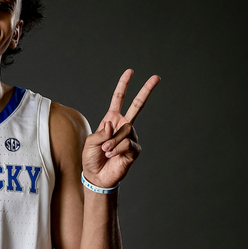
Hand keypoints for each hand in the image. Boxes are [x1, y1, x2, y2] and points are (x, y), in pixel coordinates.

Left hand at [82, 69, 159, 190]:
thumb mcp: (90, 142)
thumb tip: (113, 125)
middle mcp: (124, 125)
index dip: (124, 85)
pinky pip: (128, 143)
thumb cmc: (92, 158)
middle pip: (137, 105)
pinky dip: (117, 149)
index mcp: (112, 119)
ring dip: (113, 141)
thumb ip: (101, 132)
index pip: (119, 99)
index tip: (130, 71)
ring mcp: (131, 137)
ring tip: (106, 151)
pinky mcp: (134, 150)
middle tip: (157, 77)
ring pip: (126, 130)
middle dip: (146, 90)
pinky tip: (112, 156)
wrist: (97, 177)